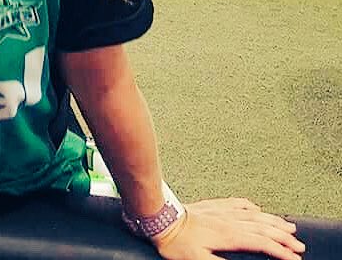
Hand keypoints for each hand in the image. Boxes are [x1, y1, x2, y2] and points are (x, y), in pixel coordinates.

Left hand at [153, 198, 304, 259]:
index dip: (280, 251)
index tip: (294, 259)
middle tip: (299, 245)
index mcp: (228, 235)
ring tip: (288, 225)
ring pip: (253, 214)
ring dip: (272, 220)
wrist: (160, 216)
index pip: (261, 243)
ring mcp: (220, 211)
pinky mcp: (212, 206)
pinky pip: (236, 203)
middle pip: (262, 227)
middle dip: (283, 237)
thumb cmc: (176, 241)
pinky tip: (256, 207)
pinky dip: (250, 206)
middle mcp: (228, 220)